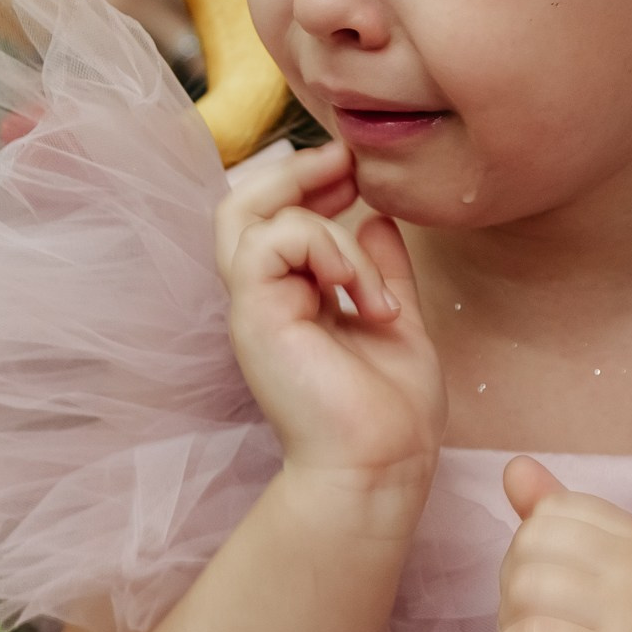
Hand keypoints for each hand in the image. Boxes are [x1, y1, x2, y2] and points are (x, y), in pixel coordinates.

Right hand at [216, 139, 443, 489]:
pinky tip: (359, 292)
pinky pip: (273, 242)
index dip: (305, 181)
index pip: (270, 217)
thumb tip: (376, 220)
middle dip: (292, 170)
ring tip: (364, 263)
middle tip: (346, 165)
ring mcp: (254, 307)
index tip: (356, 174)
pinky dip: (325, 248)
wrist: (382, 466)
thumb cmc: (392, 413)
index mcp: (291, 298)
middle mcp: (263, 298)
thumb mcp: (394, 319)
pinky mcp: (256, 316)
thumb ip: (380, 271)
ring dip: (317, 218)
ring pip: (246, 211)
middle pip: (238, 203)